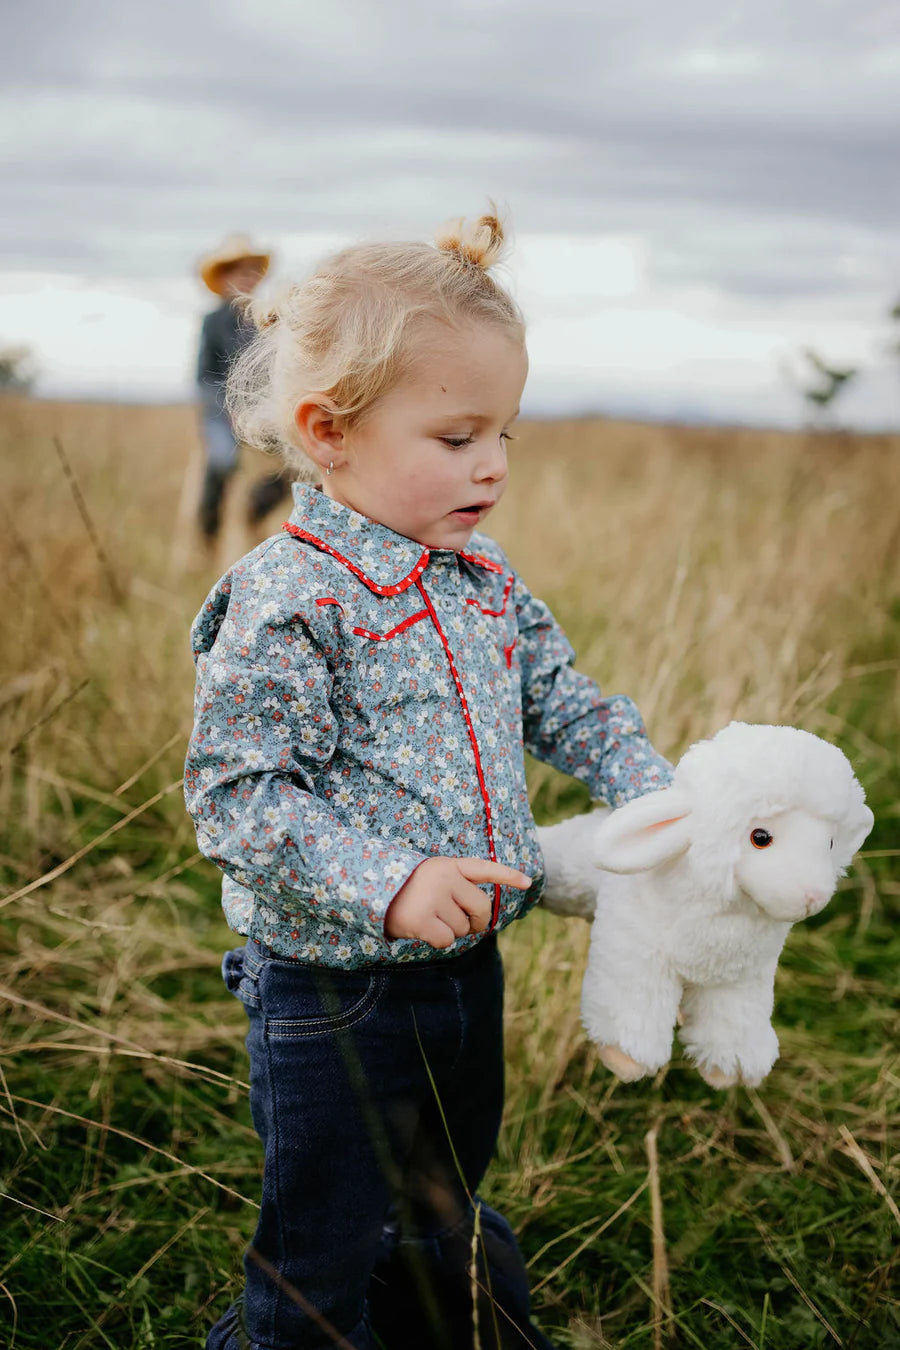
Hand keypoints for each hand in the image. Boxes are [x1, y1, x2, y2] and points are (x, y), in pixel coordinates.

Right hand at [384, 856, 531, 948]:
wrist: (366, 892)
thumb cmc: (403, 890)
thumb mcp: (430, 879)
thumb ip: (455, 889)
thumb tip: (478, 924)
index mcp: (448, 865)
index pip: (484, 869)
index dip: (507, 876)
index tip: (528, 882)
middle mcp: (444, 878)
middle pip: (481, 908)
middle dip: (475, 921)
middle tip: (462, 924)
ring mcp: (433, 897)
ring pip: (462, 928)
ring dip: (449, 931)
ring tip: (427, 918)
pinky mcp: (422, 918)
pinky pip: (446, 941)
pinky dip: (437, 941)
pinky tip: (421, 930)